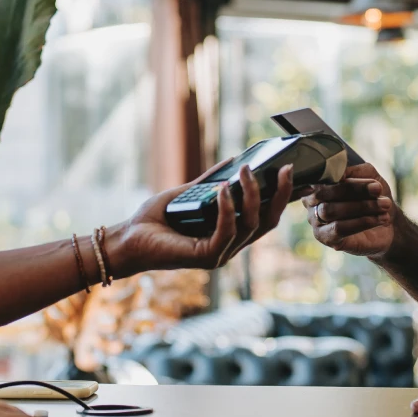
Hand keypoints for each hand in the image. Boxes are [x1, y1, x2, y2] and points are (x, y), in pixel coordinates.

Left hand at [106, 163, 295, 276]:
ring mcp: (220, 254)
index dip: (281, 197)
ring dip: (251, 195)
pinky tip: (223, 188)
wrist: (127, 238)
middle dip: (280, 196)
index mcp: (229, 233)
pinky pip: (226, 231)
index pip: (264, 217)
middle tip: (283, 168)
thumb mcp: (188, 193)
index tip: (290, 172)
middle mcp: (229, 246)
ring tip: (246, 171)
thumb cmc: (155, 219)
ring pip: (250, 225)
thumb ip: (210, 180)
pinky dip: (227, 208)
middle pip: (267, 223)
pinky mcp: (206, 257)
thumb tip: (233, 159)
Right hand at [304, 163, 395, 258]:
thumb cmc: (373, 196)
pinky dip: (361, 222)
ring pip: (331, 211)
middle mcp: (312, 201)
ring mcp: (316, 221)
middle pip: (324, 193)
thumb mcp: (369, 176)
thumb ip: (355, 171)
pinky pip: (339, 229)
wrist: (388, 223)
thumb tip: (340, 175)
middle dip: (355, 191)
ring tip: (384, 205)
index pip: (324, 178)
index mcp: (318, 182)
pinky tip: (380, 219)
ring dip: (362, 207)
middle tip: (379, 191)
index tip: (374, 184)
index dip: (348, 180)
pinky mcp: (326, 238)